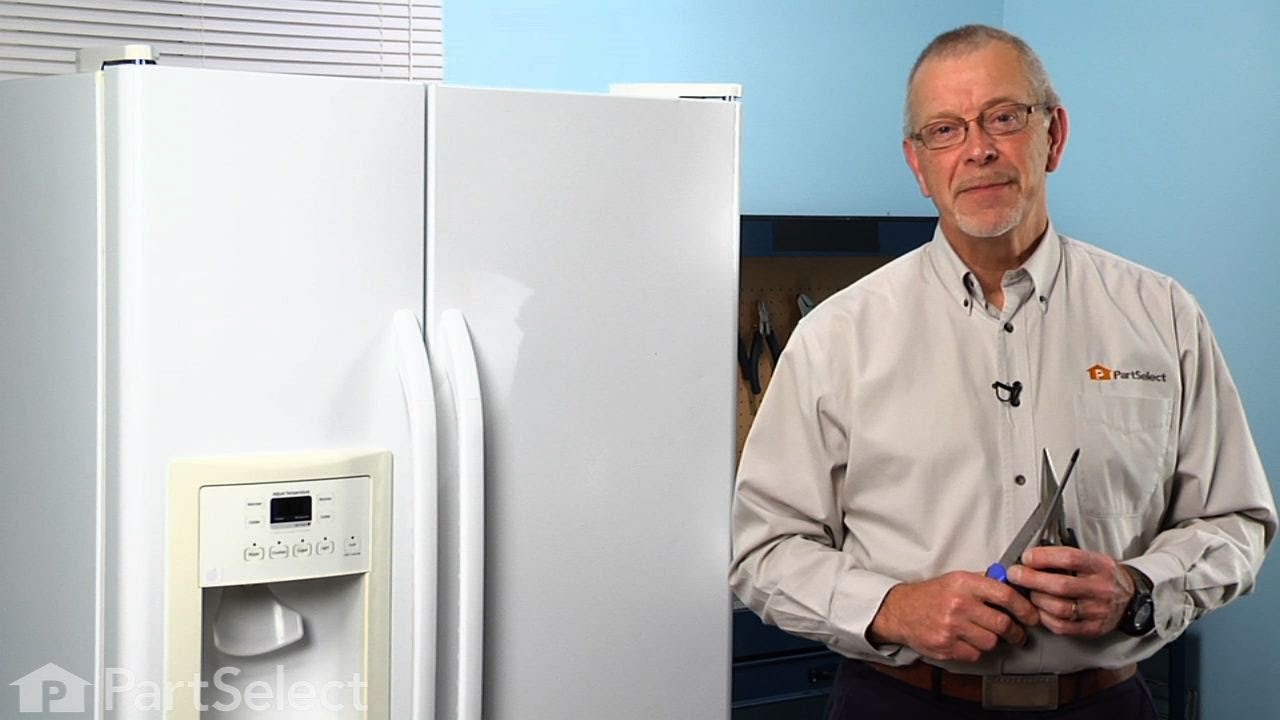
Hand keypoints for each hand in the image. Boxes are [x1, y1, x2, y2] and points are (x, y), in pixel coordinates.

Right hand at [868, 571, 1039, 662]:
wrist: (900, 611)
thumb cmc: (931, 595)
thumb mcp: (956, 579)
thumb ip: (984, 581)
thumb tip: (1014, 583)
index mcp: (964, 584)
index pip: (1005, 595)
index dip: (1025, 608)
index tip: (1032, 616)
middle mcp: (958, 604)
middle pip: (1002, 624)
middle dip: (1016, 633)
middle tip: (1019, 635)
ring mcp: (951, 627)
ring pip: (991, 642)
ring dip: (993, 641)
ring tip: (985, 635)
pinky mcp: (946, 647)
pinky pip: (975, 654)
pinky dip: (975, 651)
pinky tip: (967, 641)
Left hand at [1007, 546, 1133, 637]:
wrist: (1131, 598)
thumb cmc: (1104, 576)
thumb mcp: (1093, 558)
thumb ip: (1066, 558)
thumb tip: (1031, 557)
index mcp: (1101, 566)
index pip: (1069, 558)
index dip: (1044, 557)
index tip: (1027, 557)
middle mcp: (1102, 589)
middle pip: (1061, 585)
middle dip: (1032, 579)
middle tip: (1016, 575)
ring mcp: (1098, 611)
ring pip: (1060, 608)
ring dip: (1037, 600)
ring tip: (1030, 593)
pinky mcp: (1093, 628)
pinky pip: (1063, 627)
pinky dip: (1045, 618)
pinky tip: (1040, 609)